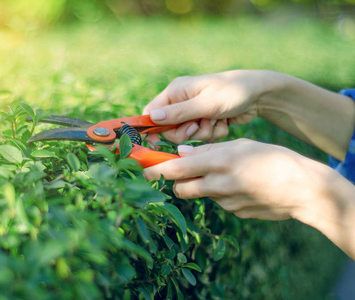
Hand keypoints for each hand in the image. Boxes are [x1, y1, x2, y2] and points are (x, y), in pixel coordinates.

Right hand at [143, 70, 275, 144]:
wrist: (261, 94)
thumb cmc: (233, 92)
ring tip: (217, 119)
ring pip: (188, 136)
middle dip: (187, 132)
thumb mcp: (206, 103)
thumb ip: (179, 112)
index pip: (152, 113)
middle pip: (169, 129)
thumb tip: (152, 117)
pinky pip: (202, 137)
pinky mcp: (205, 121)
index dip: (152, 128)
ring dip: (204, 132)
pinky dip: (214, 132)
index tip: (157, 142)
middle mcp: (182, 101)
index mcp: (176, 91)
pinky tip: (224, 121)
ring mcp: (194, 112)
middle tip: (200, 123)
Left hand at [144, 138, 354, 258]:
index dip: (155, 169)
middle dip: (176, 182)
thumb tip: (182, 154)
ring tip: (225, 174)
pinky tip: (242, 185)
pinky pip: (220, 201)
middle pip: (181, 188)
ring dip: (202, 185)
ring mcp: (226, 202)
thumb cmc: (273, 159)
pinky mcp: (235, 213)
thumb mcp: (241, 145)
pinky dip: (222, 193)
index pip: (175, 169)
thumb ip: (208, 151)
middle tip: (182, 172)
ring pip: (201, 194)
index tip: (142, 168)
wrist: (303, 189)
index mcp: (218, 162)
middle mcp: (218, 184)